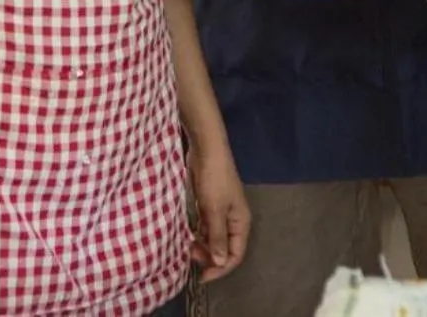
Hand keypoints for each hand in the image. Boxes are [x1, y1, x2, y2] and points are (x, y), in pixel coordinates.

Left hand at [187, 133, 250, 280]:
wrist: (206, 150)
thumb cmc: (214, 180)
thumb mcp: (214, 210)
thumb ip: (217, 237)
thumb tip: (220, 262)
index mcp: (240, 223)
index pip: (235, 255)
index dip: (220, 268)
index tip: (201, 276)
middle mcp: (233, 220)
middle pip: (224, 248)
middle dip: (208, 256)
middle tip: (189, 255)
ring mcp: (221, 212)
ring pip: (213, 238)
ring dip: (202, 245)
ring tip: (186, 246)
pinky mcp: (209, 205)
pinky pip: (206, 227)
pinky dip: (198, 233)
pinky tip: (187, 235)